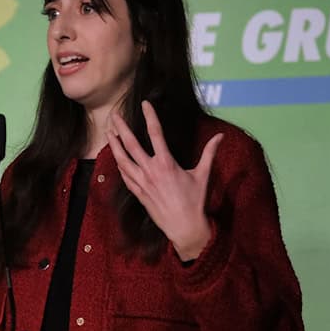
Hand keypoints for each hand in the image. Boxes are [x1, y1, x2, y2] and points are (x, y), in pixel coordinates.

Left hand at [106, 101, 223, 260]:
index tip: (145, 104)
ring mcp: (142, 182)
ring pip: (122, 159)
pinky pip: (124, 175)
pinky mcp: (138, 193)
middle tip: (114, 115)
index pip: (156, 133)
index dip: (150, 116)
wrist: (184, 226)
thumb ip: (209, 153)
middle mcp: (151, 170)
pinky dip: (119, 164)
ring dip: (114, 144)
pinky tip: (115, 156)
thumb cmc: (195, 201)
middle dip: (121, 128)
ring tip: (108, 132)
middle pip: (131, 144)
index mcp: (166, 163)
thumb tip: (221, 136)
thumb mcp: (203, 174)